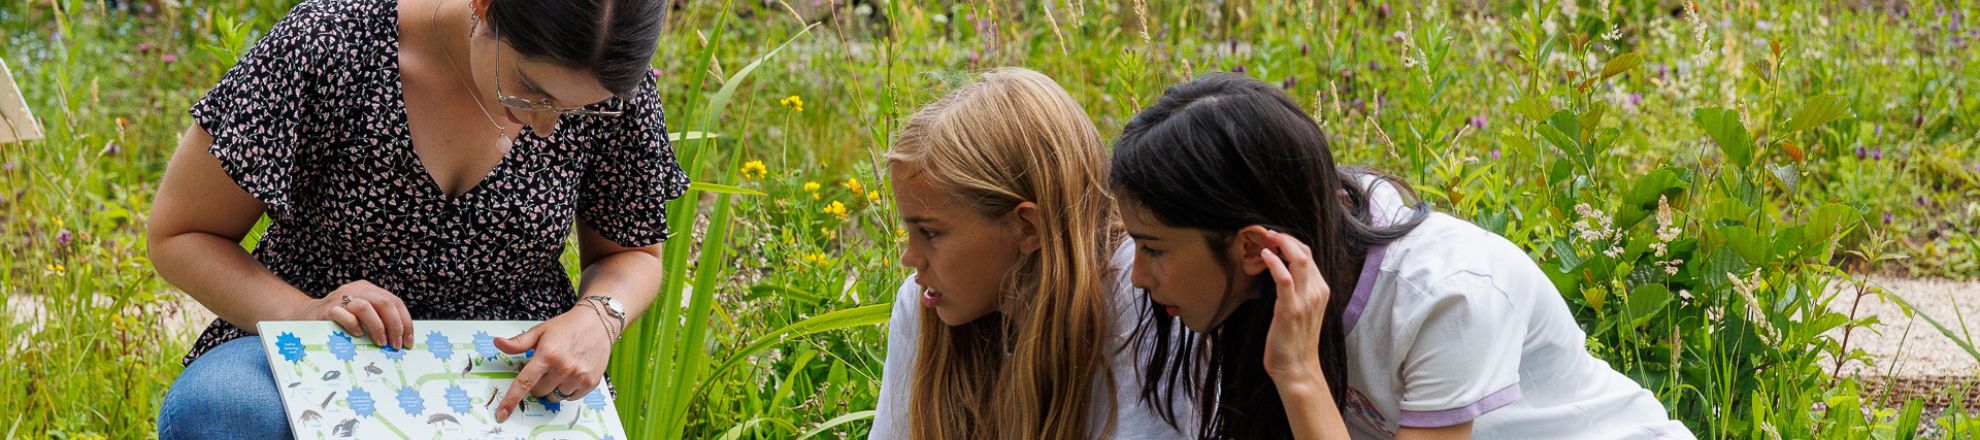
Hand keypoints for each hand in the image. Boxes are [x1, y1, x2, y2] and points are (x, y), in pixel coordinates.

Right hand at [297, 280, 413, 349]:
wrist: (306, 316)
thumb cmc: (340, 320)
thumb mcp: (363, 316)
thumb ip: (379, 319)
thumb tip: (402, 339)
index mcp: (369, 290)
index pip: (395, 302)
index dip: (405, 323)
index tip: (408, 342)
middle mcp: (357, 290)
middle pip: (384, 303)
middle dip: (395, 326)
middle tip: (396, 345)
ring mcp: (341, 298)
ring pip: (366, 307)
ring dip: (377, 327)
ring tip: (380, 343)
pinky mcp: (327, 309)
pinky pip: (343, 314)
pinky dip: (353, 325)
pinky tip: (357, 335)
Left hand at [491, 307, 616, 421]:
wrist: (597, 323)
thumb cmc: (567, 327)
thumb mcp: (540, 331)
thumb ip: (518, 342)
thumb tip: (497, 343)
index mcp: (547, 355)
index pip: (524, 382)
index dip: (511, 400)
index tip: (502, 414)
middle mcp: (563, 368)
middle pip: (539, 392)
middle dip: (537, 383)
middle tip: (545, 369)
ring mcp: (578, 376)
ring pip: (554, 397)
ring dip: (553, 388)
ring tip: (560, 370)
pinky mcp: (590, 382)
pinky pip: (570, 397)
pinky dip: (567, 390)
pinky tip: (572, 374)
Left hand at [1253, 228, 1330, 385]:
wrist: (1296, 368)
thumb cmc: (1294, 340)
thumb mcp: (1301, 310)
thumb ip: (1297, 291)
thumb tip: (1282, 273)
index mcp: (1321, 290)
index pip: (1308, 255)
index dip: (1291, 242)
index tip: (1274, 237)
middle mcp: (1317, 292)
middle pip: (1305, 252)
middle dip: (1285, 238)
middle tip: (1267, 232)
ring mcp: (1306, 300)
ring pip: (1299, 260)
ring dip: (1281, 244)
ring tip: (1266, 238)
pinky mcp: (1290, 310)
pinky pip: (1284, 279)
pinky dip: (1275, 263)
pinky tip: (1265, 256)